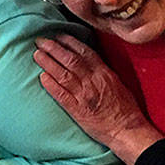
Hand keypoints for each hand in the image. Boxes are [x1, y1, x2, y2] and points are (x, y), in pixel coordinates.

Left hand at [33, 35, 163, 164]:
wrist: (127, 129)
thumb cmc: (125, 109)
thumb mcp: (118, 84)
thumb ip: (103, 72)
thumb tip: (90, 62)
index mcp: (104, 73)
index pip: (85, 52)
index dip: (70, 42)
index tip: (58, 35)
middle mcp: (93, 81)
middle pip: (71, 60)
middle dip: (54, 48)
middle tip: (40, 41)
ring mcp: (84, 96)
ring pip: (63, 74)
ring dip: (48, 63)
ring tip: (37, 55)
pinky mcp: (77, 110)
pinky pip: (61, 95)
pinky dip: (51, 85)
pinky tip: (42, 77)